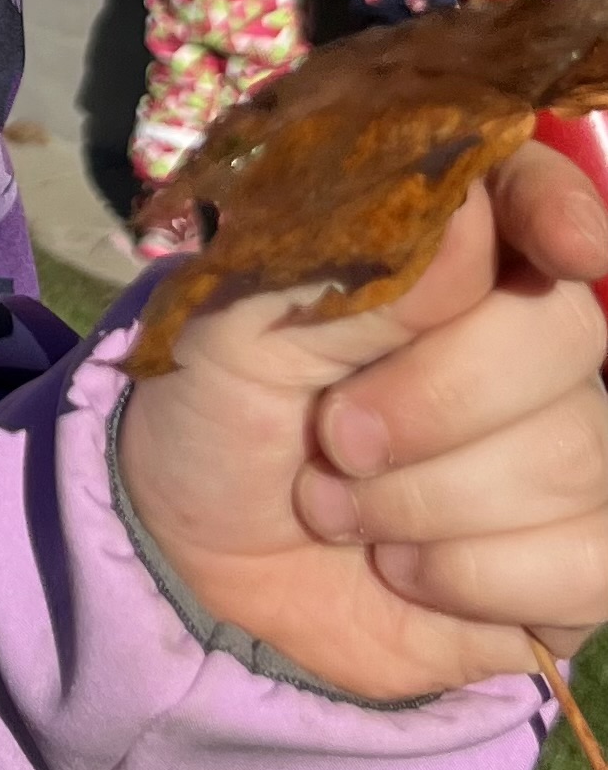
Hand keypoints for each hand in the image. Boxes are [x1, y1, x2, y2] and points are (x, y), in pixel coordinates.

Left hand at [117, 143, 607, 699]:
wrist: (200, 564)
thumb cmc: (217, 416)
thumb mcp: (231, 329)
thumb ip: (340, 270)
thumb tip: (468, 226)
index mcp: (444, 249)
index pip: (536, 192)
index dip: (559, 211)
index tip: (566, 247)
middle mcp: (522, 333)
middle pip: (563, 332)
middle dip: (435, 401)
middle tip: (334, 435)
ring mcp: (562, 443)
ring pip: (568, 455)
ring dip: (423, 502)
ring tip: (337, 507)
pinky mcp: (574, 553)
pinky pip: (592, 557)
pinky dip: (478, 576)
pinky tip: (406, 568)